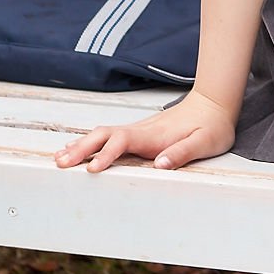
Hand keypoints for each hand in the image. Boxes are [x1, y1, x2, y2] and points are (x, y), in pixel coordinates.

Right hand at [54, 90, 236, 172]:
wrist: (214, 104)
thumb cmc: (212, 126)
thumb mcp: (206, 141)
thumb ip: (184, 151)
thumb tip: (160, 164)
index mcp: (154, 135)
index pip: (123, 142)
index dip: (106, 154)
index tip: (93, 169)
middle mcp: (141, 130)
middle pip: (104, 135)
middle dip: (81, 149)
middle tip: (60, 164)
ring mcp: (137, 130)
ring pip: (102, 135)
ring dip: (81, 145)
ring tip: (59, 159)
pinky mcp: (138, 134)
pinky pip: (108, 137)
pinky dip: (89, 143)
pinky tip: (77, 150)